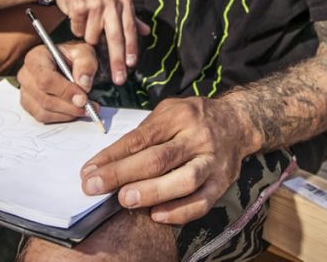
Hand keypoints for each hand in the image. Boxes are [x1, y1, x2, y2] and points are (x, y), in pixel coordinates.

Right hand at [17, 42, 100, 123]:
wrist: (67, 64)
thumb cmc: (72, 57)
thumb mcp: (84, 52)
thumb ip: (86, 63)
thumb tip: (83, 84)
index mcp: (36, 57)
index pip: (45, 79)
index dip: (65, 91)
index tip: (83, 98)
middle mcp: (26, 75)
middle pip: (44, 99)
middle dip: (69, 106)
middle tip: (89, 106)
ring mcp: (25, 92)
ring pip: (44, 111)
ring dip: (68, 114)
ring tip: (86, 109)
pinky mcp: (29, 105)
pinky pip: (44, 118)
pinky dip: (62, 117)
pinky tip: (74, 111)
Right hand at [54, 0, 149, 85]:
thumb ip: (130, 17)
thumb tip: (146, 31)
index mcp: (123, 2)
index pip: (130, 30)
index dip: (131, 49)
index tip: (131, 65)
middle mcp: (111, 3)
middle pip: (116, 38)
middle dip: (117, 61)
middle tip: (118, 79)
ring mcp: (95, 4)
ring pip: (93, 37)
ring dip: (88, 36)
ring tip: (86, 22)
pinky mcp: (79, 7)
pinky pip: (78, 31)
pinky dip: (77, 28)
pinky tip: (77, 17)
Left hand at [79, 97, 250, 223]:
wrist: (238, 122)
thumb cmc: (193, 118)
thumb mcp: (169, 111)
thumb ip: (145, 132)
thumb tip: (110, 161)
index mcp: (180, 116)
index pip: (141, 138)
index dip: (112, 156)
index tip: (88, 171)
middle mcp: (198, 137)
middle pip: (159, 158)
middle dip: (123, 174)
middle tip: (95, 186)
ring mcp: (212, 161)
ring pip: (184, 180)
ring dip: (152, 192)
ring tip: (125, 201)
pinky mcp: (223, 182)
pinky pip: (202, 201)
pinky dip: (179, 211)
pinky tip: (157, 215)